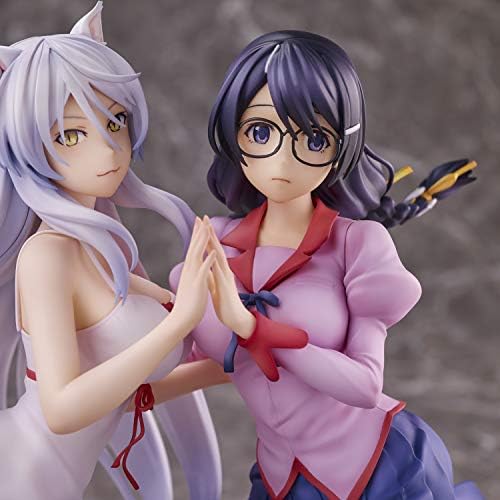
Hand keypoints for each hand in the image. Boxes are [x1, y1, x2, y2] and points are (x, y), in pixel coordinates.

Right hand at [168, 217, 214, 331]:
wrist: (181, 320)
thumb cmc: (188, 304)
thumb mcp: (191, 285)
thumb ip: (193, 275)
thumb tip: (194, 268)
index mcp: (190, 270)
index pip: (193, 249)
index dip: (196, 236)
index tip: (199, 223)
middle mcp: (189, 270)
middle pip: (194, 247)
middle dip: (198, 232)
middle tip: (200, 217)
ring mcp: (192, 277)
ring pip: (197, 255)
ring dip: (202, 241)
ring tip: (207, 228)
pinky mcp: (197, 285)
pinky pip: (203, 271)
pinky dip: (208, 260)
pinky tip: (213, 252)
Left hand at [205, 216, 255, 338]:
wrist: (237, 320)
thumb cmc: (226, 305)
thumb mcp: (215, 288)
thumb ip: (211, 278)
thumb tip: (206, 269)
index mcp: (220, 271)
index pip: (212, 250)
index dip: (205, 237)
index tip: (199, 224)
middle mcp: (224, 271)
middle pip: (217, 248)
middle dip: (210, 232)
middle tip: (204, 216)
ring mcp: (226, 277)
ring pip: (219, 255)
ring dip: (214, 242)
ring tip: (208, 228)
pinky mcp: (226, 286)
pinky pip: (221, 272)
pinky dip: (217, 261)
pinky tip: (213, 253)